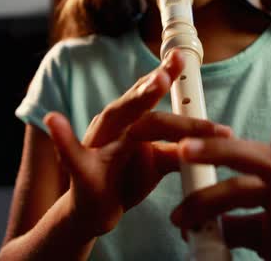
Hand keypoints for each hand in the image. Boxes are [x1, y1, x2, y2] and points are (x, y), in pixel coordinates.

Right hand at [43, 50, 232, 238]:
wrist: (94, 211)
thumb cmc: (126, 180)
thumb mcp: (157, 162)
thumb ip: (179, 146)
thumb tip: (215, 139)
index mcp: (132, 122)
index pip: (151, 94)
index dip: (166, 75)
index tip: (183, 58)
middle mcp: (113, 126)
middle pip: (137, 103)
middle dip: (154, 86)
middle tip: (170, 72)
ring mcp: (96, 145)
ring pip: (116, 120)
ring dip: (133, 101)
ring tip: (154, 84)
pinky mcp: (82, 173)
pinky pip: (72, 156)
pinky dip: (63, 139)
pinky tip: (55, 120)